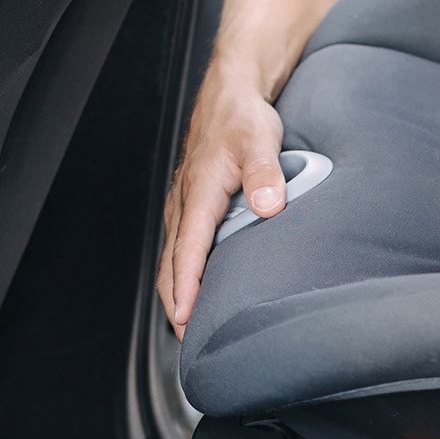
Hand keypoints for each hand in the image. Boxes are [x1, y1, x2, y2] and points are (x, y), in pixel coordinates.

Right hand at [157, 71, 287, 339]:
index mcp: (199, 191)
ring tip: (189, 328)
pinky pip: (181, 249)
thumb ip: (265, 173)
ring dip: (177, 293)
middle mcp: (185, 203)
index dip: (186, 286)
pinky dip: (182, 275)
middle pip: (172, 264)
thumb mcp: (260, 138)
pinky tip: (195, 291)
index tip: (185, 316)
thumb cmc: (242, 117)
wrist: (229, 96)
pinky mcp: (191, 206)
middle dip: (176, 303)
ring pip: (173, 259)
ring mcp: (185, 206)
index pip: (189, 248)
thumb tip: (267, 205)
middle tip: (188, 342)